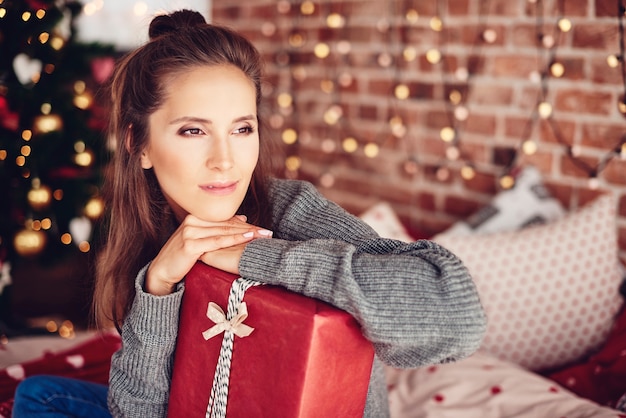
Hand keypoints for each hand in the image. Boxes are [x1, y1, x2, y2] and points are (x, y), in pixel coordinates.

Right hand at [144, 214, 271, 295]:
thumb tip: (241, 218)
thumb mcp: (199, 240)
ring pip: (224, 232)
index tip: (261, 228)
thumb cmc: (181, 257)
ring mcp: (190, 232)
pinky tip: (248, 238)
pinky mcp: (191, 244)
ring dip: (246, 234)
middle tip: (267, 232)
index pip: (225, 221)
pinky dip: (234, 239)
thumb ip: (218, 229)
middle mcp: (192, 221)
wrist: (161, 271)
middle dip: (250, 229)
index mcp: (195, 218)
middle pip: (227, 225)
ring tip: (263, 236)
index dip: (245, 225)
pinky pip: (217, 241)